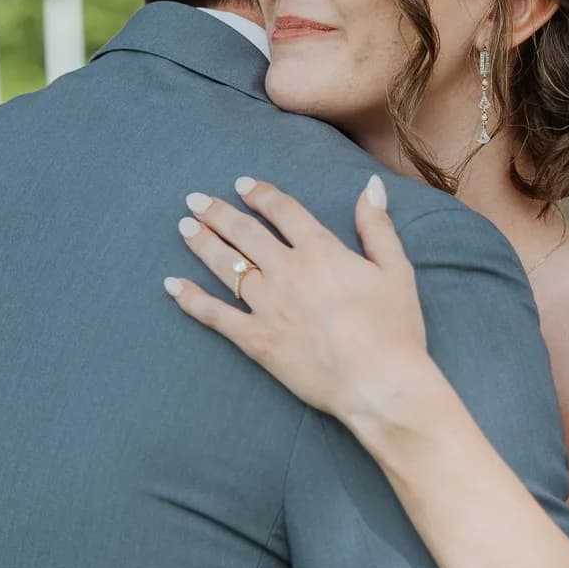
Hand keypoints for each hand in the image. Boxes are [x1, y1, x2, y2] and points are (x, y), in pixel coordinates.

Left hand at [164, 174, 431, 425]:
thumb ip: (377, 226)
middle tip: (194, 200)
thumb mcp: (396, 270)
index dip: (260, 194)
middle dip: (218, 213)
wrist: (379, 383)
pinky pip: (216, 316)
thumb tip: (370, 186)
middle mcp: (287, 272)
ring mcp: (267, 306)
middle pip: (245, 233)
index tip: (241, 184)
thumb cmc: (395, 328)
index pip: (283, 211)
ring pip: (226, 266)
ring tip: (184, 227)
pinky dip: (191, 300)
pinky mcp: (256, 340)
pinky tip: (172, 286)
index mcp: (320, 251)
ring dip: (203, 244)